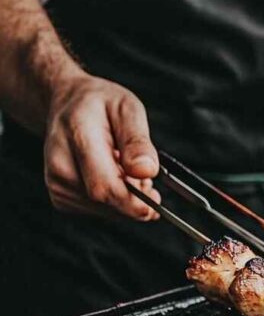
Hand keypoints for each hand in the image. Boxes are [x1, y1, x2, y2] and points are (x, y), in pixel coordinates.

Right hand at [44, 74, 160, 219]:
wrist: (69, 105)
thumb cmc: (100, 105)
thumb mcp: (128, 109)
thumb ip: (137, 141)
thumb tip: (147, 171)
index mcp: (77, 136)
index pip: (103, 185)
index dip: (133, 201)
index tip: (155, 203)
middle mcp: (59, 163)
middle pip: (103, 201)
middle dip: (134, 199)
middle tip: (147, 180)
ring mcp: (56, 182)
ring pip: (101, 209)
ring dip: (125, 200)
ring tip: (128, 171)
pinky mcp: (59, 194)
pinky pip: (96, 210)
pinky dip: (113, 201)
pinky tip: (115, 178)